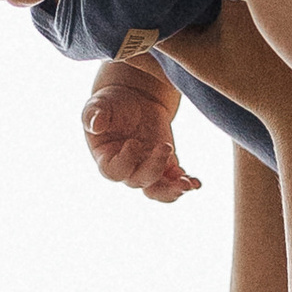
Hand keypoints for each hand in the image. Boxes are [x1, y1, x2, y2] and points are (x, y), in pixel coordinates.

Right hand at [85, 55, 200, 201]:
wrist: (134, 100)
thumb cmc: (111, 103)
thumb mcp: (99, 105)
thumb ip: (95, 114)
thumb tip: (96, 124)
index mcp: (107, 158)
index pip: (114, 172)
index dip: (126, 161)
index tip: (134, 142)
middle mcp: (127, 169)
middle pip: (139, 181)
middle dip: (154, 168)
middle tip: (165, 146)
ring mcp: (147, 169)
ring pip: (157, 190)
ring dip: (172, 190)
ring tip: (187, 184)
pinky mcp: (165, 165)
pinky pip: (174, 181)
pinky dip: (185, 183)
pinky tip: (195, 183)